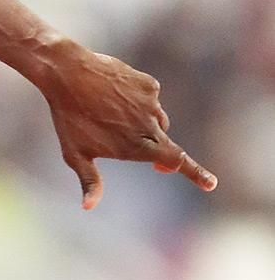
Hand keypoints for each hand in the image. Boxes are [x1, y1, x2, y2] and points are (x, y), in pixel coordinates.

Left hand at [43, 49, 216, 209]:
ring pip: (158, 120)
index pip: (175, 161)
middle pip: (167, 144)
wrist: (67, 72)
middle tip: (156, 164)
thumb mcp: (75, 153)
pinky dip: (139, 101)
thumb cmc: (68, 116)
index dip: (196, 174)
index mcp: (136, 146)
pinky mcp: (148, 84)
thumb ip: (89, 180)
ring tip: (113, 117)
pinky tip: (116, 97)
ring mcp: (151, 103)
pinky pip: (150, 98)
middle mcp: (149, 125)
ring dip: (145, 125)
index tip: (211, 184)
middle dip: (162, 153)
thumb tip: (88, 208)